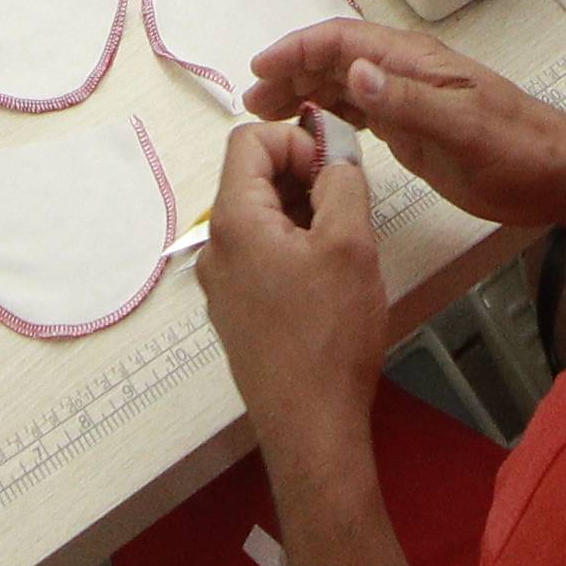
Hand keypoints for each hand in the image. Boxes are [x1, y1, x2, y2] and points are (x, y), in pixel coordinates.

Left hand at [201, 121, 386, 459]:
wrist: (311, 425)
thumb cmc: (329, 336)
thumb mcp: (350, 243)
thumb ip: (342, 182)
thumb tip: (334, 156)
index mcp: (233, 222)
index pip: (248, 141)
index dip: (297, 140)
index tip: (336, 168)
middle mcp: (215, 248)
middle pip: (253, 178)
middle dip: (304, 177)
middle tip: (349, 206)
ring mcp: (222, 283)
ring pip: (261, 219)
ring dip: (303, 214)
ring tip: (344, 245)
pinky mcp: (237, 310)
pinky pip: (261, 255)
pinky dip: (295, 247)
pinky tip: (328, 279)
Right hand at [252, 19, 565, 233]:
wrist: (554, 174)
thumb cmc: (515, 149)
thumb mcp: (461, 127)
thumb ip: (406, 101)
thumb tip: (352, 71)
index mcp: (414, 63)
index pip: (343, 40)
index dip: (298, 49)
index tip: (261, 68)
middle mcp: (406, 74)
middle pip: (336, 59)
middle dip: (291, 72)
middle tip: (253, 101)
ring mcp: (410, 100)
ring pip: (345, 85)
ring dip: (305, 93)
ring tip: (269, 114)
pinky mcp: (415, 129)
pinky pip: (362, 112)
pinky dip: (331, 114)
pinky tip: (313, 127)